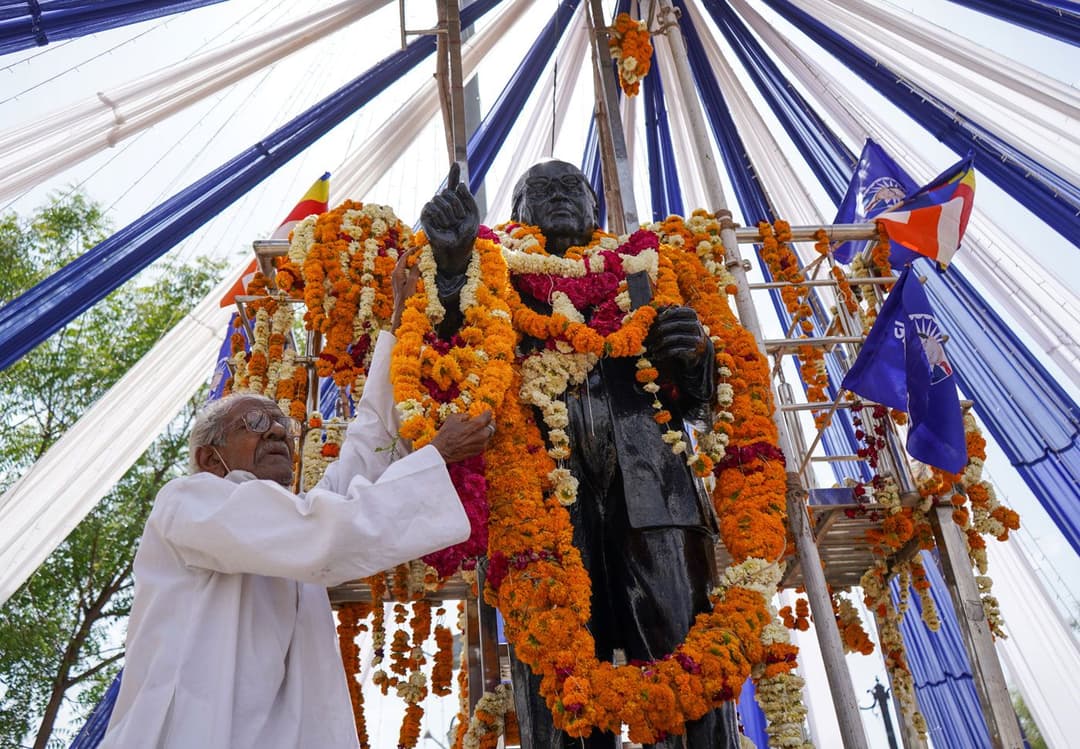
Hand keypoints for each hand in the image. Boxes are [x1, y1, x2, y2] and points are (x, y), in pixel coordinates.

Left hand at [390, 246, 421, 332]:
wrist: (400, 314)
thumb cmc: (406, 300)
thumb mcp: (412, 285)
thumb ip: (414, 272)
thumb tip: (418, 260)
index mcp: (397, 273)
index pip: (404, 257)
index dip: (412, 251)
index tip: (420, 247)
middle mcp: (395, 275)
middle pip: (404, 261)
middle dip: (413, 255)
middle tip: (422, 252)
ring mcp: (397, 280)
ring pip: (405, 267)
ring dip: (413, 262)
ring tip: (422, 259)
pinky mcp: (400, 285)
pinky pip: (406, 273)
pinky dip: (412, 269)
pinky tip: (419, 272)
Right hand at [420, 162, 479, 276]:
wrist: (457, 247)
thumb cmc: (466, 234)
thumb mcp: (473, 214)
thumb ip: (468, 197)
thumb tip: (458, 185)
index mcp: (456, 201)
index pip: (454, 184)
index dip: (454, 173)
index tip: (457, 163)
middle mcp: (444, 202)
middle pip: (448, 192)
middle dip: (457, 206)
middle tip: (458, 220)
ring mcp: (434, 207)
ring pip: (440, 199)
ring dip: (449, 214)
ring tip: (451, 225)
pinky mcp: (425, 214)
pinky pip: (432, 207)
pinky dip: (440, 217)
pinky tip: (443, 226)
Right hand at [429, 411, 493, 462]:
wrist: (442, 452)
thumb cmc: (446, 434)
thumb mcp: (453, 418)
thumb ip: (464, 415)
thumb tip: (469, 417)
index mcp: (477, 424)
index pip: (488, 416)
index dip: (488, 412)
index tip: (487, 411)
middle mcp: (483, 435)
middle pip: (492, 426)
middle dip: (489, 422)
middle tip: (487, 420)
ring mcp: (482, 444)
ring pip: (489, 435)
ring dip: (486, 431)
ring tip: (480, 430)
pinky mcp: (479, 452)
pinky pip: (484, 443)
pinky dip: (482, 439)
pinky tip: (475, 438)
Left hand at [646, 306, 708, 367]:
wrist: (699, 351)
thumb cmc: (684, 332)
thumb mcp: (679, 321)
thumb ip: (669, 314)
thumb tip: (658, 308)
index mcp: (692, 315)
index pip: (678, 311)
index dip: (666, 314)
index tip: (656, 319)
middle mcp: (696, 326)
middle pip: (676, 324)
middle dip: (659, 330)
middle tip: (648, 336)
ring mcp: (696, 339)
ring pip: (675, 338)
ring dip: (659, 343)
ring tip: (650, 348)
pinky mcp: (693, 351)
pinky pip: (676, 350)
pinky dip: (664, 353)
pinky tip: (657, 355)